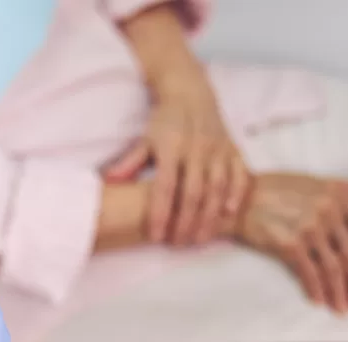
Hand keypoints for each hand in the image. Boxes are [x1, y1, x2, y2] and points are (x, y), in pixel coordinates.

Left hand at [105, 66, 249, 246]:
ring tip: (200, 239)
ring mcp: (218, 150)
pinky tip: (229, 213)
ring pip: (217, 188)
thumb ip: (129, 162)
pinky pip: (239, 174)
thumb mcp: (145, 139)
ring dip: (210, 216)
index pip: (164, 187)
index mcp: (171, 148)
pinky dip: (236, 194)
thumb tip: (108, 181)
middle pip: (193, 193)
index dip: (160, 213)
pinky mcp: (233, 149)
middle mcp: (196, 149)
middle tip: (178, 244)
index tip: (156, 236)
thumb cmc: (165, 122)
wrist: (191, 92)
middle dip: (186, 223)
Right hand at [233, 173, 347, 312]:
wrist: (240, 198)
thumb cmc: (277, 189)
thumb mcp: (316, 182)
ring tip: (343, 309)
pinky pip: (309, 273)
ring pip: (334, 268)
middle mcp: (329, 211)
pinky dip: (316, 290)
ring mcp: (309, 228)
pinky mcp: (289, 243)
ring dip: (341, 293)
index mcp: (340, 196)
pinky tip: (319, 301)